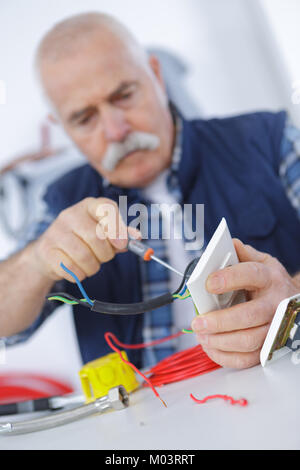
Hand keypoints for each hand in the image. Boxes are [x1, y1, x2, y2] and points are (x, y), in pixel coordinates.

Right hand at [33, 197, 133, 281]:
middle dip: (106, 254)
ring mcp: (56, 232)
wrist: (50, 252)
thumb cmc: (83, 241)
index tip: (122, 244)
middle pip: (96, 237)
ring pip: (84, 256)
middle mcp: (70, 215)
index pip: (106, 208)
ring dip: (93, 267)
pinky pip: (71, 269)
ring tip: (91, 264)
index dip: (117, 227)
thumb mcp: (104, 233)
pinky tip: (78, 270)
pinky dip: (80, 274)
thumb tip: (136, 237)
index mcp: (89, 206)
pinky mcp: (46, 251)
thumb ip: (121, 235)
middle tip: (104, 257)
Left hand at [191, 239, 298, 368]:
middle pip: (248, 315)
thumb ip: (241, 254)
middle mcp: (275, 304)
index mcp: (270, 278)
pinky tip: (210, 347)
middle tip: (197, 322)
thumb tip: (226, 246)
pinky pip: (247, 358)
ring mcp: (274, 328)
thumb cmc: (269, 281)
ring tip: (201, 335)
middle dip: (219, 321)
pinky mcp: (268, 347)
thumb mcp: (260, 261)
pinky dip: (225, 356)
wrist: (290, 301)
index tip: (208, 283)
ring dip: (219, 341)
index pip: (251, 275)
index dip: (229, 279)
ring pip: (248, 340)